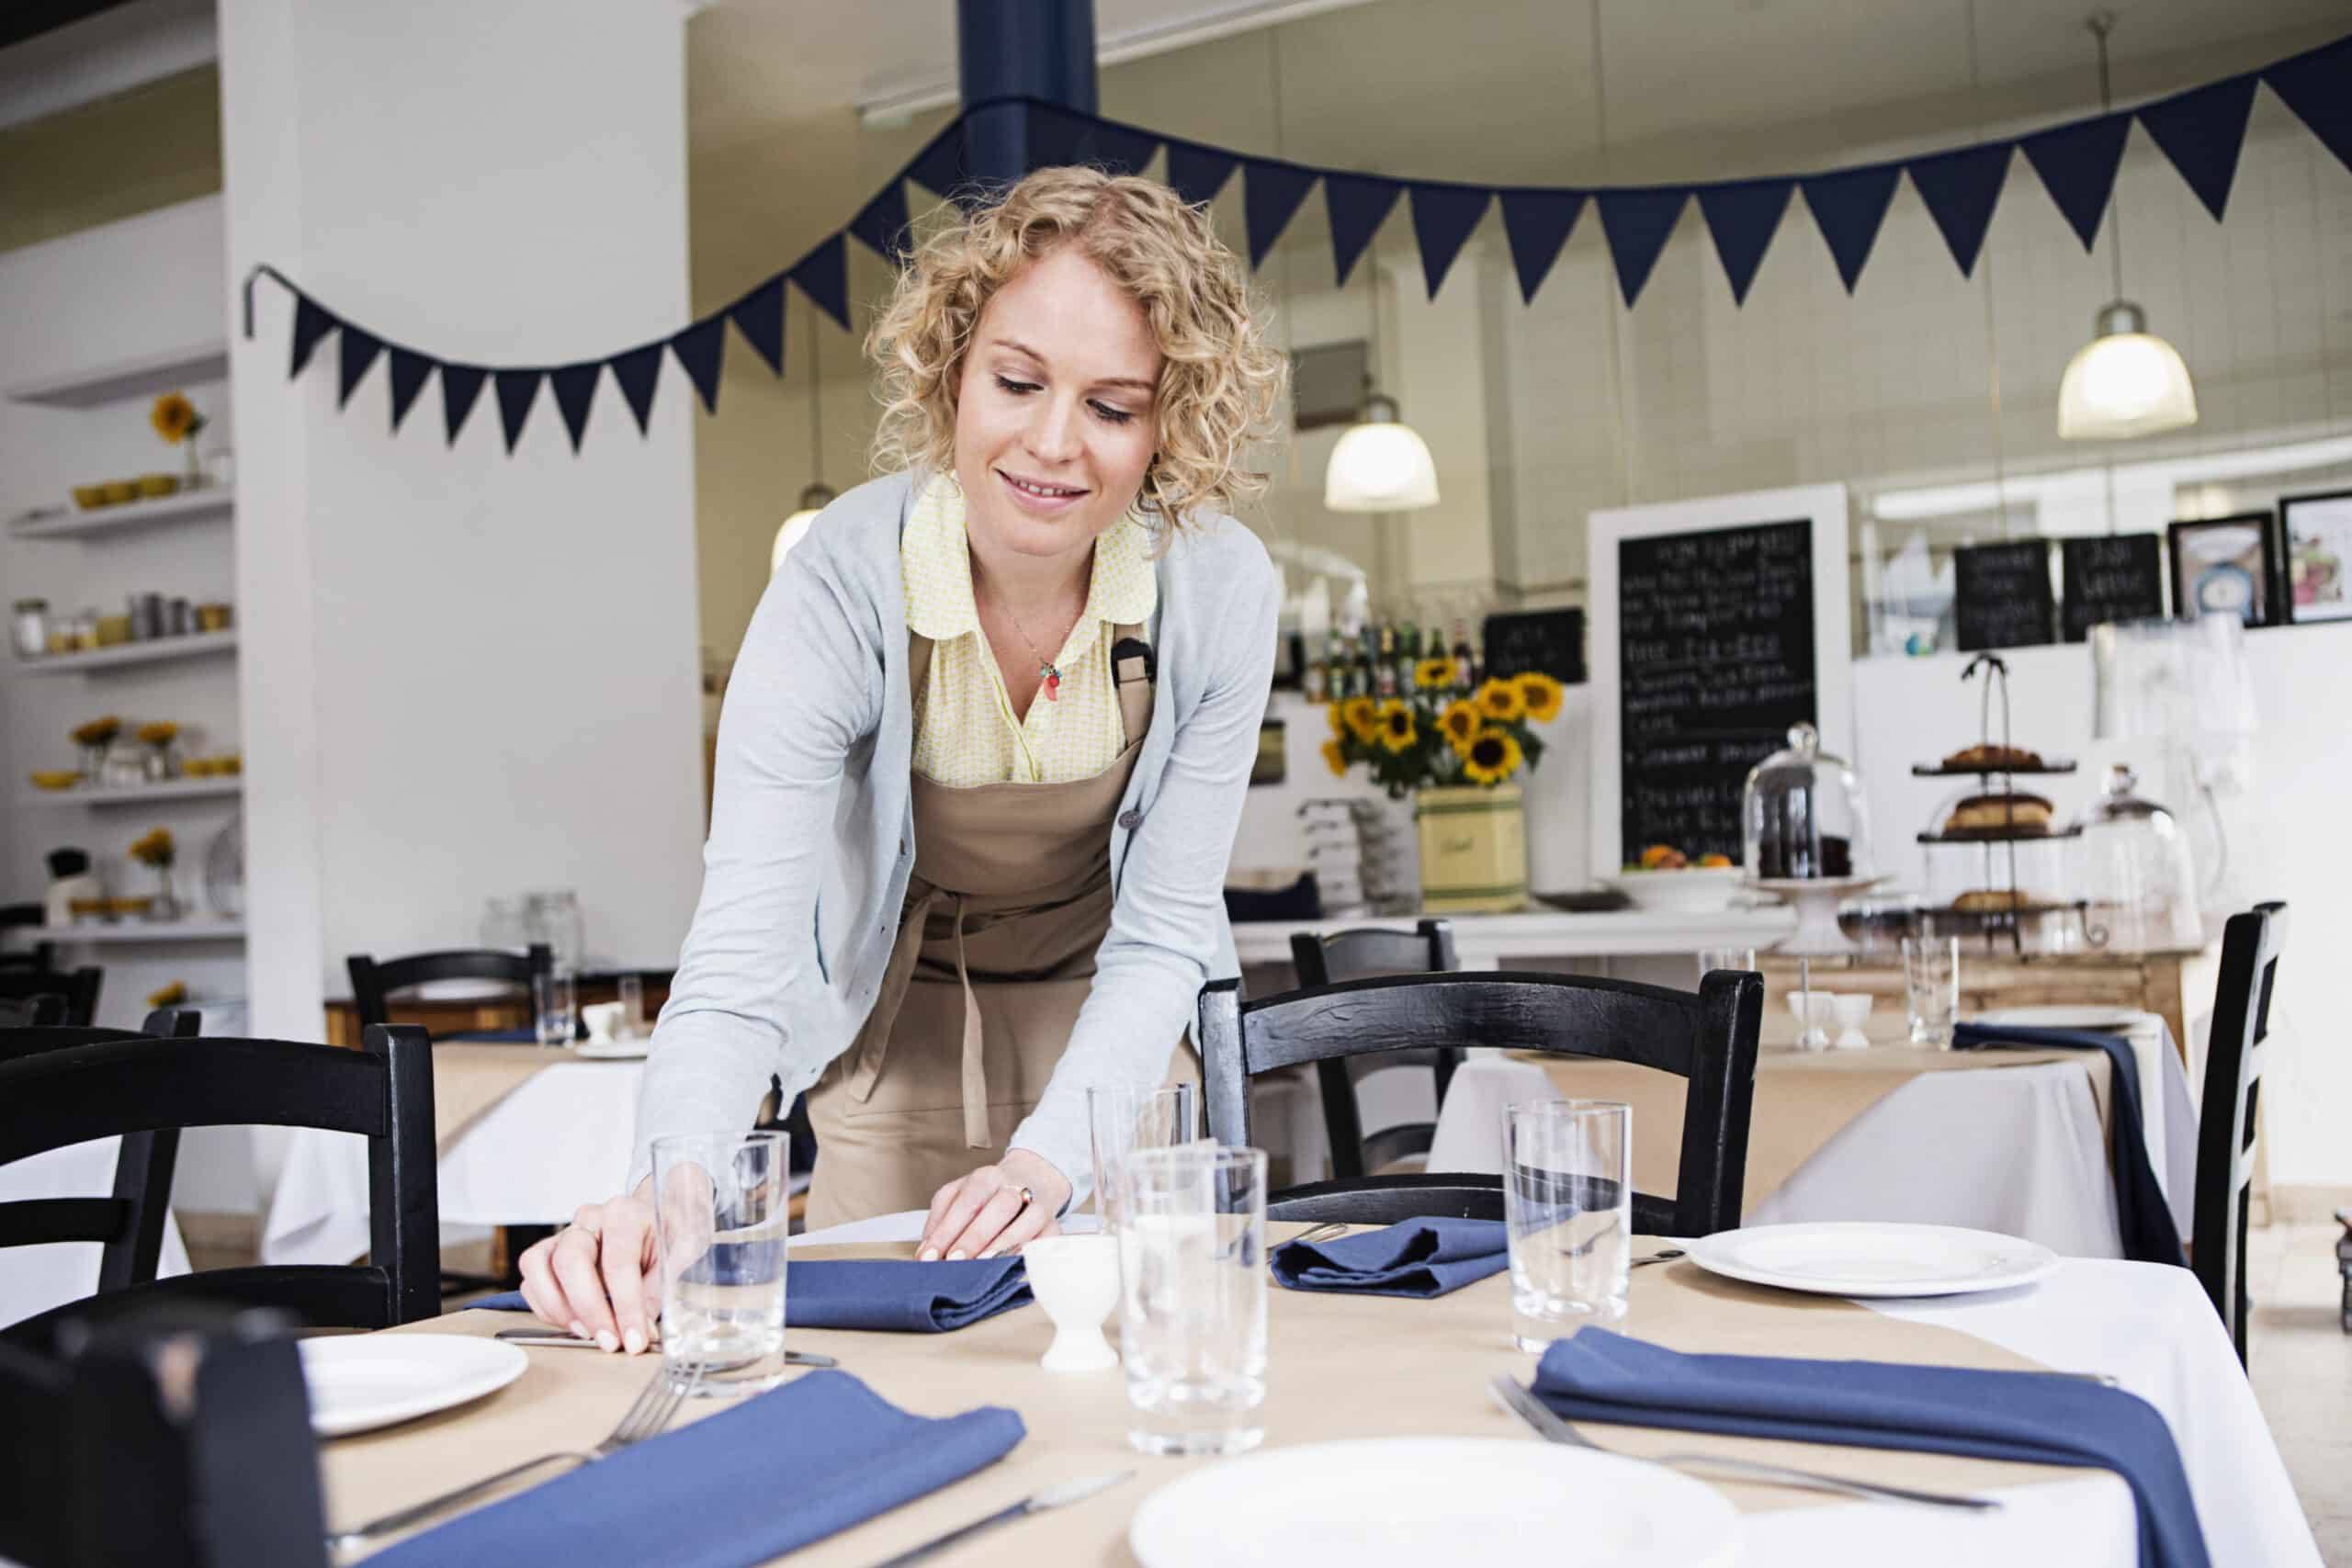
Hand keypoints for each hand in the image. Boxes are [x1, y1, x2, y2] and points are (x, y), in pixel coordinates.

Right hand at [516, 1179, 656, 1353]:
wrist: (656, 1217)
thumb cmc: (668, 1232)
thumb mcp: (684, 1249)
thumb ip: (664, 1283)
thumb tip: (643, 1323)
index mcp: (625, 1213)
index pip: (618, 1262)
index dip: (626, 1306)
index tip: (635, 1339)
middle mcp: (589, 1219)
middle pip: (570, 1260)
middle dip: (589, 1309)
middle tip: (610, 1342)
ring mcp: (564, 1234)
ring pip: (538, 1266)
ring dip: (559, 1309)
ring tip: (588, 1334)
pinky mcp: (549, 1252)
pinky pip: (531, 1281)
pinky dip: (546, 1309)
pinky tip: (575, 1324)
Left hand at [919, 1149, 1069, 1261]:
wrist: (1033, 1176)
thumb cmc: (990, 1192)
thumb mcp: (958, 1194)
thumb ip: (940, 1219)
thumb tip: (926, 1251)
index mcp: (986, 1177)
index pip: (966, 1201)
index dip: (947, 1230)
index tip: (930, 1255)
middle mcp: (1014, 1186)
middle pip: (1000, 1206)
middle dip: (976, 1236)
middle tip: (956, 1260)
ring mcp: (1038, 1203)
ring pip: (1028, 1220)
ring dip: (1005, 1244)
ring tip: (983, 1264)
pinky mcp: (1054, 1222)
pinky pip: (1050, 1236)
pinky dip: (1034, 1250)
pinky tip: (1014, 1263)